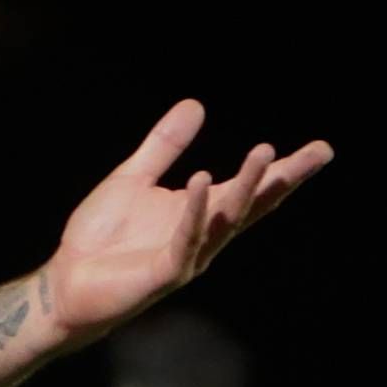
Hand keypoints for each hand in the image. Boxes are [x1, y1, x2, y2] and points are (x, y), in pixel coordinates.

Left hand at [44, 102, 330, 340]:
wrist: (65, 282)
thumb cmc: (101, 237)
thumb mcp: (134, 178)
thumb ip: (165, 145)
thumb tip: (196, 104)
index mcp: (199, 211)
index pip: (250, 188)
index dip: (285, 170)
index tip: (321, 149)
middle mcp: (203, 234)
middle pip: (252, 204)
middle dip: (283, 178)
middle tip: (318, 153)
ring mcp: (188, 255)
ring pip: (226, 219)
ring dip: (246, 186)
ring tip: (265, 152)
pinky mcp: (164, 272)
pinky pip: (185, 238)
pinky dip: (195, 210)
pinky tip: (203, 181)